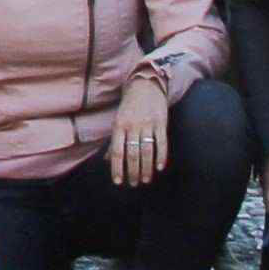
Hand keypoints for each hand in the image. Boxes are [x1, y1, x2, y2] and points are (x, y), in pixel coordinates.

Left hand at [107, 69, 170, 186]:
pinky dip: (161, 157)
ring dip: (146, 168)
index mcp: (119, 126)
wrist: (145, 85)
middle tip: (134, 183)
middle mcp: (132, 126)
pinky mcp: (161, 123)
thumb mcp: (118, 121)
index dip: (117, 168)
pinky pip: (161, 143)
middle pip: (132, 154)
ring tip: (146, 180)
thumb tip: (107, 161)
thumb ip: (114, 141)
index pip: (117, 151)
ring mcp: (147, 124)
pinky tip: (159, 168)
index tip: (118, 182)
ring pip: (147, 151)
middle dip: (133, 172)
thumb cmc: (129, 107)